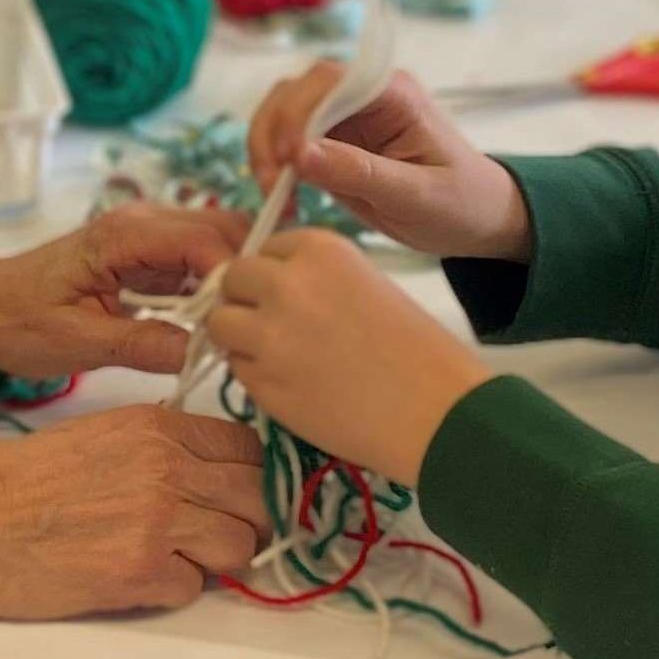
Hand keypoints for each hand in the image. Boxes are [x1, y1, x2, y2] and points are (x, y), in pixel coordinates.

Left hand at [0, 205, 246, 380]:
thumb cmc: (19, 322)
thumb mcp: (78, 342)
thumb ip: (142, 345)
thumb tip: (202, 352)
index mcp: (123, 236)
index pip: (202, 240)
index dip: (233, 276)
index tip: (243, 319)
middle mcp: (141, 223)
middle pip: (220, 230)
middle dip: (244, 272)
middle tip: (251, 323)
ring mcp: (146, 237)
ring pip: (215, 242)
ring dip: (233, 279)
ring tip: (240, 326)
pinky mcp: (148, 256)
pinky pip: (196, 261)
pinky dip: (214, 287)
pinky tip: (217, 323)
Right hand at [0, 406, 265, 636]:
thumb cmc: (22, 480)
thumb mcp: (101, 434)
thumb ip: (162, 447)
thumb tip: (211, 474)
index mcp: (158, 427)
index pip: (249, 449)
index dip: (248, 476)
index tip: (232, 494)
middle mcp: (169, 468)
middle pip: (257, 499)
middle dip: (243, 521)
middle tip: (213, 535)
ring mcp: (160, 523)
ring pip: (240, 547)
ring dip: (215, 560)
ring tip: (174, 559)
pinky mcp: (141, 575)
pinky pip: (194, 589)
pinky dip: (172, 589)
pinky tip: (136, 578)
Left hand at [206, 233, 490, 480]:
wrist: (437, 411)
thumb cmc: (417, 349)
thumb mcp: (367, 284)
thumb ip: (316, 277)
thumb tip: (269, 287)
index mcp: (319, 249)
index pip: (265, 247)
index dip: (275, 274)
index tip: (292, 296)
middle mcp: (286, 284)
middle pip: (233, 278)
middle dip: (247, 300)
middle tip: (274, 326)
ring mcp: (269, 335)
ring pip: (220, 324)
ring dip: (239, 338)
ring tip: (277, 357)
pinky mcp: (263, 384)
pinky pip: (236, 369)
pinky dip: (254, 376)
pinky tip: (292, 385)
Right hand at [246, 61, 528, 262]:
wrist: (477, 218)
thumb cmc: (461, 203)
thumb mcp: (416, 196)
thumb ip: (359, 172)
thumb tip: (298, 154)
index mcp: (392, 93)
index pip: (329, 81)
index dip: (298, 113)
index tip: (288, 160)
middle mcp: (363, 94)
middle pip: (296, 90)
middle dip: (274, 133)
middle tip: (273, 186)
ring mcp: (344, 117)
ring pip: (282, 112)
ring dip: (266, 149)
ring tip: (275, 196)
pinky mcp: (331, 142)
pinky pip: (287, 141)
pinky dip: (273, 166)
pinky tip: (283, 200)